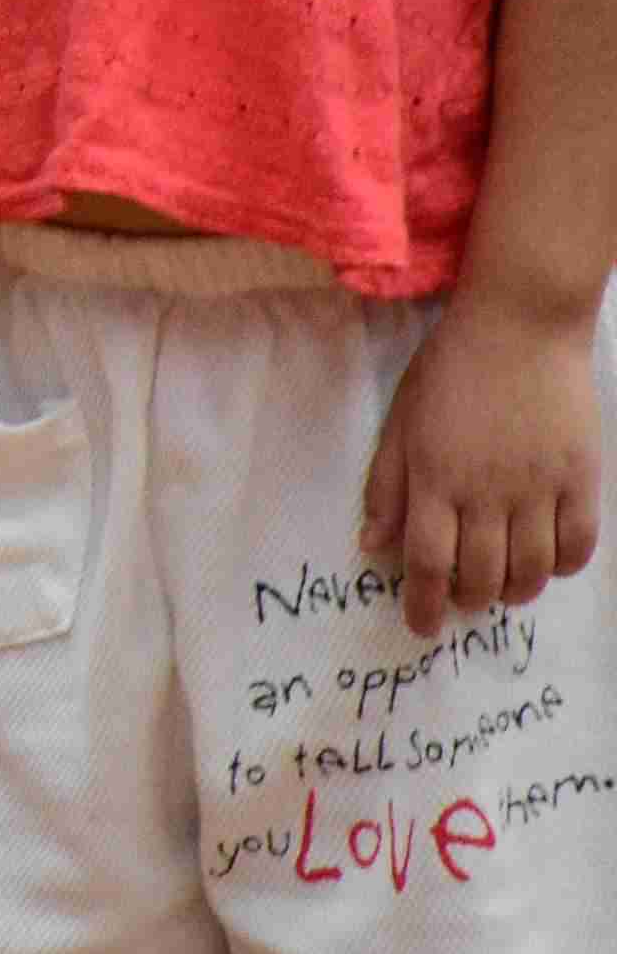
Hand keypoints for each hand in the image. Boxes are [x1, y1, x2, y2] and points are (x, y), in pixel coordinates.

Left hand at [362, 286, 604, 635]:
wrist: (520, 328)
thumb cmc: (449, 371)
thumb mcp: (401, 422)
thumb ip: (386, 486)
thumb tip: (372, 546)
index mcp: (434, 479)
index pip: (426, 561)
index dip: (422, 603)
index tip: (420, 626)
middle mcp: (486, 492)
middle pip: (481, 574)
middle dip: (468, 600)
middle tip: (462, 603)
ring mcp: (539, 488)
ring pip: (531, 570)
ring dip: (515, 593)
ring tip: (503, 591)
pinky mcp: (581, 478)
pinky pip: (578, 544)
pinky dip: (563, 567)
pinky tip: (547, 565)